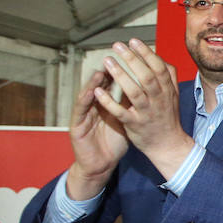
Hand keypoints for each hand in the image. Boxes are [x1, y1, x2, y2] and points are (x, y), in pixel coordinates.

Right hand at [65, 68, 129, 199]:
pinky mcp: (76, 127)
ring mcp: (84, 115)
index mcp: (106, 104)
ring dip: (94, 83)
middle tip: (115, 57)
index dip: (122, 71)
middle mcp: (94, 106)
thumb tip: (145, 86)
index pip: (113, 84)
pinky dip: (86, 100)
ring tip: (101, 71)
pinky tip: (90, 92)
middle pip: (100, 86)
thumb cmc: (113, 141)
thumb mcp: (125, 119)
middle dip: (108, 71)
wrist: (100, 164)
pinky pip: (82, 112)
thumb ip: (130, 103)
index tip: (131, 59)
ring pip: (89, 94)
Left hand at [89, 40, 193, 179]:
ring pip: (133, 92)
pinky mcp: (135, 125)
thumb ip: (168, 76)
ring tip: (107, 61)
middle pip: (146, 76)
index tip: (133, 41)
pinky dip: (109, 102)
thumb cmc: (167, 117)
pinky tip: (98, 91)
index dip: (146, 53)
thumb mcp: (173, 95)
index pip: (158, 68)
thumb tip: (160, 57)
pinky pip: (121, 112)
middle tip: (117, 46)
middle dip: (132, 59)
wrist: (168, 145)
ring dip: (120, 75)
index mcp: (167, 91)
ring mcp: (146, 113)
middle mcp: (158, 100)